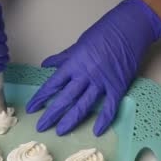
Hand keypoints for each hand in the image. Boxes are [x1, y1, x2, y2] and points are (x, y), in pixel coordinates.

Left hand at [26, 0, 160, 135]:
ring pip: (83, 105)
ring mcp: (102, 82)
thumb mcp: (79, 44)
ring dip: (70, 120)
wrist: (128, 29)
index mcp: (74, 63)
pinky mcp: (117, 87)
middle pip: (65, 98)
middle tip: (41, 126)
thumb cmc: (104, 33)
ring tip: (60, 131)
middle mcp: (85, 75)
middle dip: (51, 114)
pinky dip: (104, 120)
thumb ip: (63, 58)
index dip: (41, 98)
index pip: (53, 84)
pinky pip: (110, 107)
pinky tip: (96, 131)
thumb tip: (46, 65)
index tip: (31, 108)